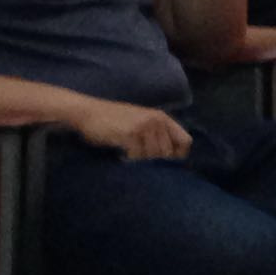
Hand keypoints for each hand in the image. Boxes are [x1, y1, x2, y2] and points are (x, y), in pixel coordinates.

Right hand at [70, 99, 192, 160]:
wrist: (89, 112)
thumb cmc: (114, 120)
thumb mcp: (141, 122)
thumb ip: (157, 134)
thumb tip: (171, 156)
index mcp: (162, 118)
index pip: (185, 142)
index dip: (177, 155)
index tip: (163, 162)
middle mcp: (157, 121)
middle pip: (167, 153)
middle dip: (154, 160)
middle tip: (138, 158)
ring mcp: (144, 127)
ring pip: (153, 156)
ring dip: (141, 160)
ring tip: (129, 154)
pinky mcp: (130, 134)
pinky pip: (137, 156)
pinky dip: (129, 159)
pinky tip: (121, 155)